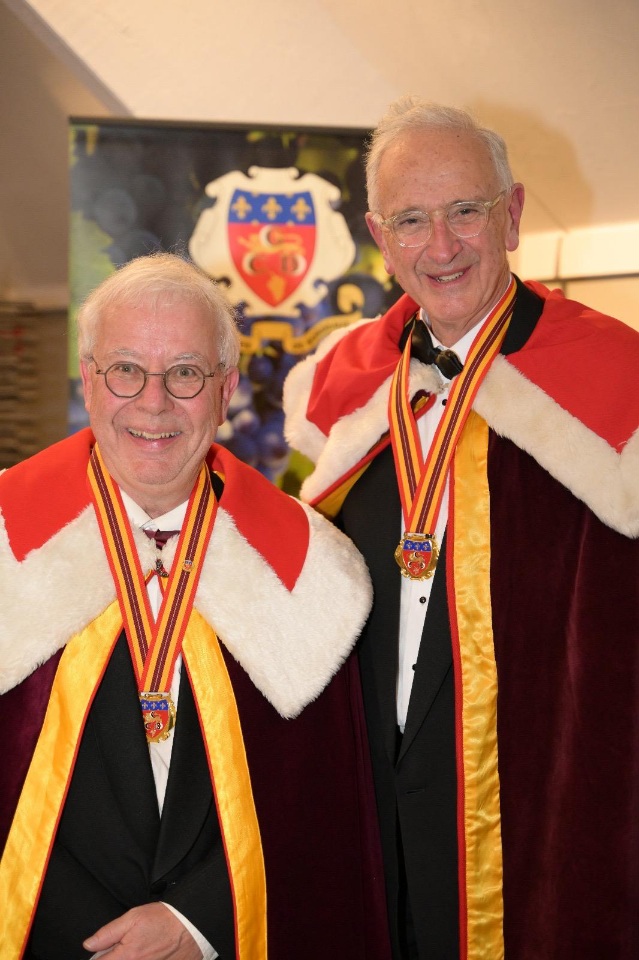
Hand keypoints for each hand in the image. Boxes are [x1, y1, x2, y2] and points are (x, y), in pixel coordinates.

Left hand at [83, 902, 201, 958]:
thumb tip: (88, 945)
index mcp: (126, 957)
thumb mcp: (133, 917)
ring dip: (128, 958)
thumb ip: (108, 933)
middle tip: (124, 949)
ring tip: (139, 949)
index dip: (99, 957)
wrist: (193, 926)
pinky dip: (144, 959)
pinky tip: (149, 954)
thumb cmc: (164, 920)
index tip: (104, 953)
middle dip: (115, 957)